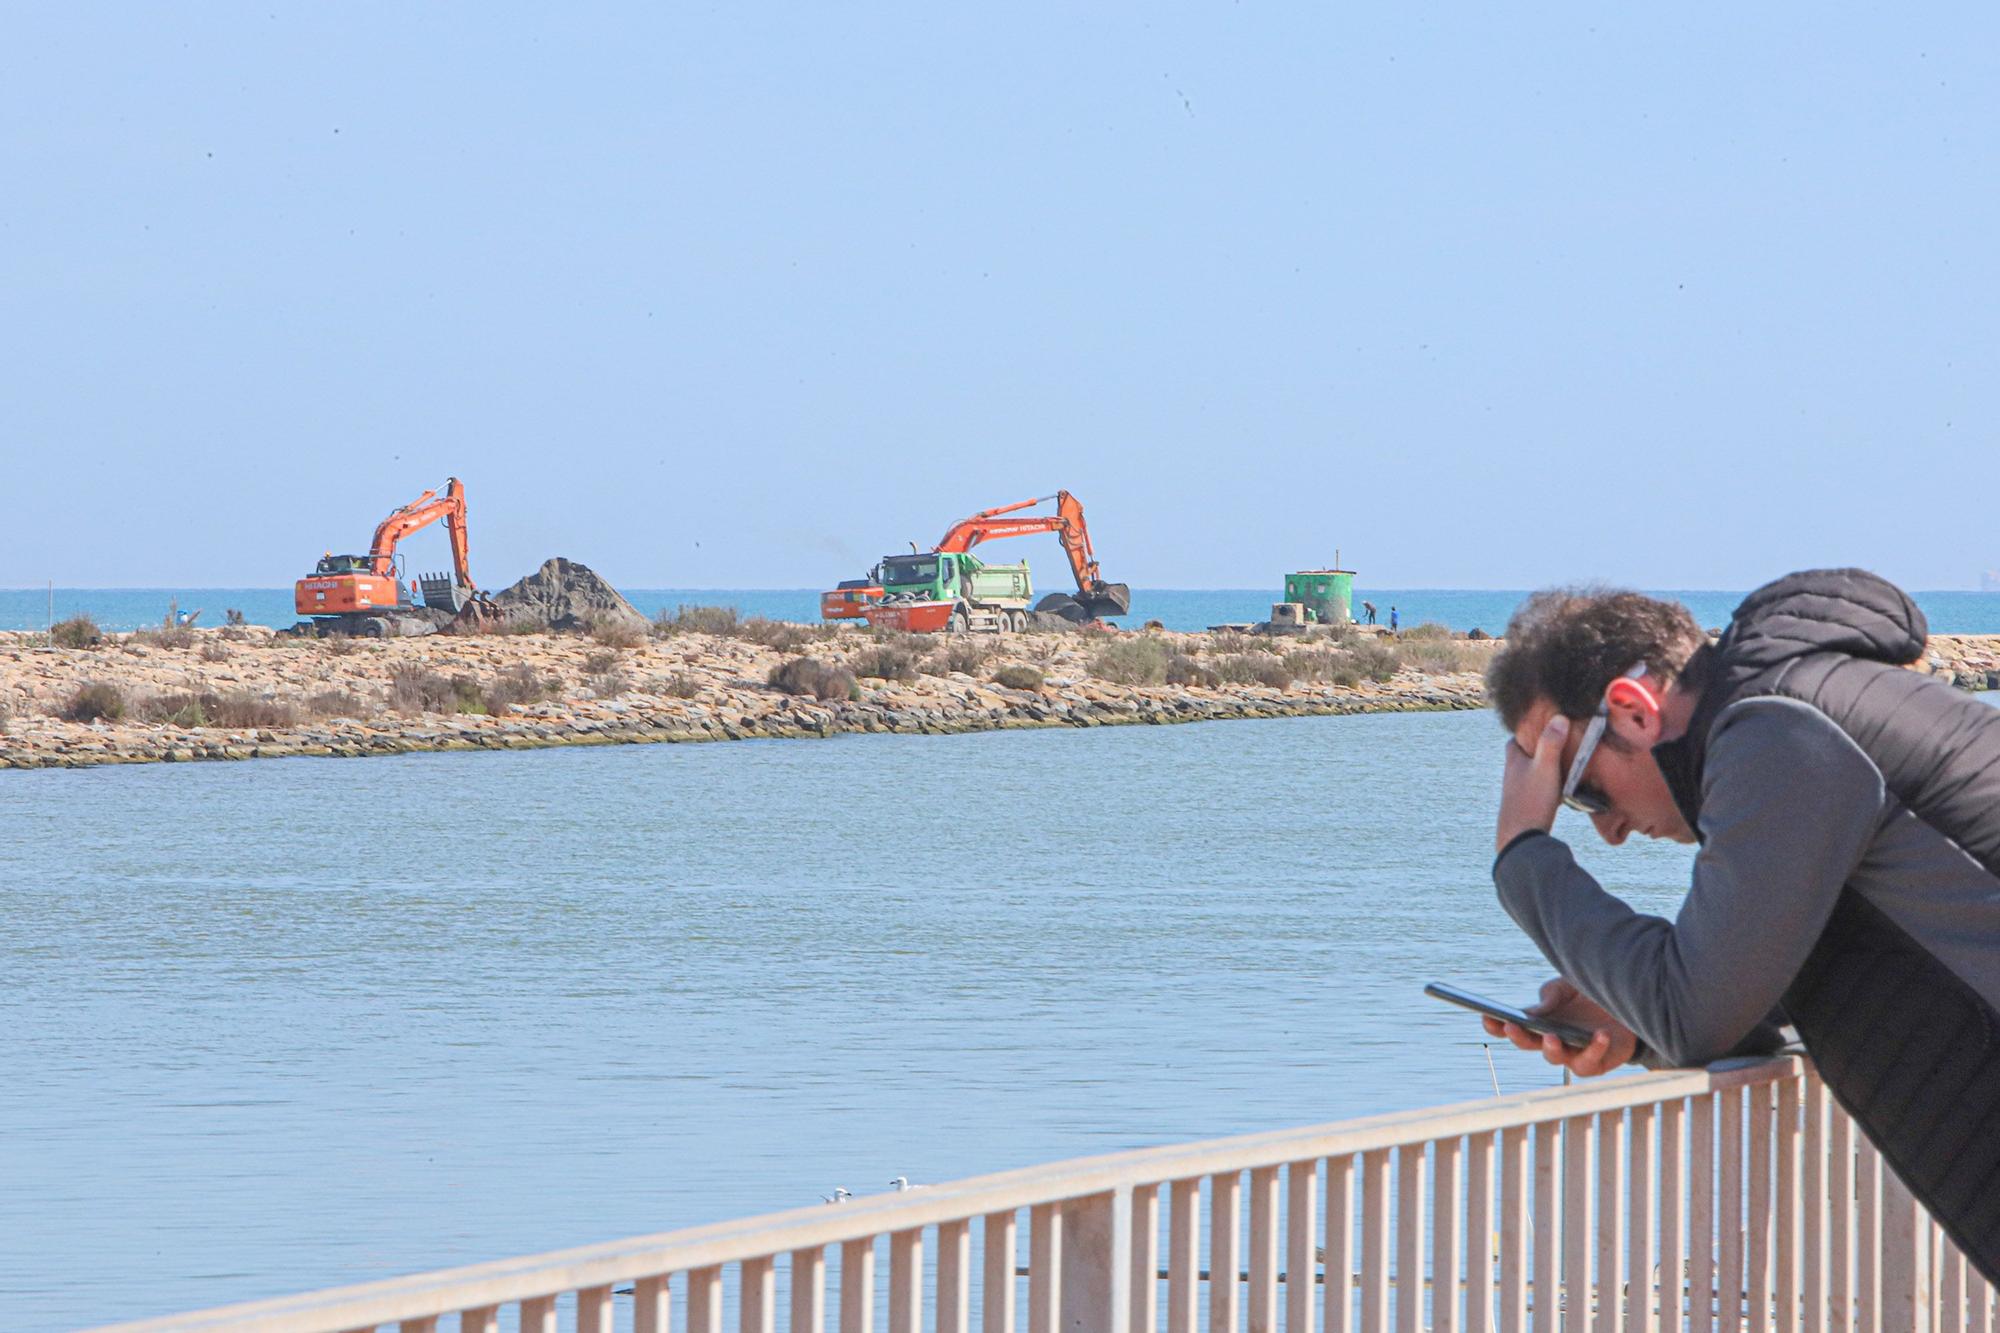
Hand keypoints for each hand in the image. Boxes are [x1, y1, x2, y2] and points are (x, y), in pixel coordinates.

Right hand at [1479, 977, 1637, 1076]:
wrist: (1631, 1001)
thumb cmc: (1594, 993)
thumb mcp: (1568, 986)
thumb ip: (1550, 995)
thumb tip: (1535, 1012)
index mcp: (1543, 1021)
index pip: (1514, 1026)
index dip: (1497, 1025)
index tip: (1486, 1017)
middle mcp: (1555, 1039)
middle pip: (1530, 1045)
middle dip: (1518, 1037)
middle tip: (1512, 1026)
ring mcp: (1575, 1052)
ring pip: (1557, 1059)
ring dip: (1551, 1050)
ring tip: (1552, 1037)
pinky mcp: (1600, 1061)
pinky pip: (1591, 1062)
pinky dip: (1594, 1049)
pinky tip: (1599, 1035)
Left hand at [1496, 714, 1567, 852]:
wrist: (1520, 839)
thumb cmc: (1532, 801)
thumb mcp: (1545, 768)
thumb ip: (1551, 743)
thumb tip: (1559, 717)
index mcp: (1513, 761)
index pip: (1515, 739)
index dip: (1527, 731)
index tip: (1545, 726)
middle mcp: (1511, 775)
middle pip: (1523, 756)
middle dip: (1538, 750)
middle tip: (1559, 746)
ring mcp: (1516, 792)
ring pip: (1529, 773)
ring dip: (1543, 769)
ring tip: (1564, 766)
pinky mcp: (1523, 807)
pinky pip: (1535, 790)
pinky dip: (1546, 785)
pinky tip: (1560, 792)